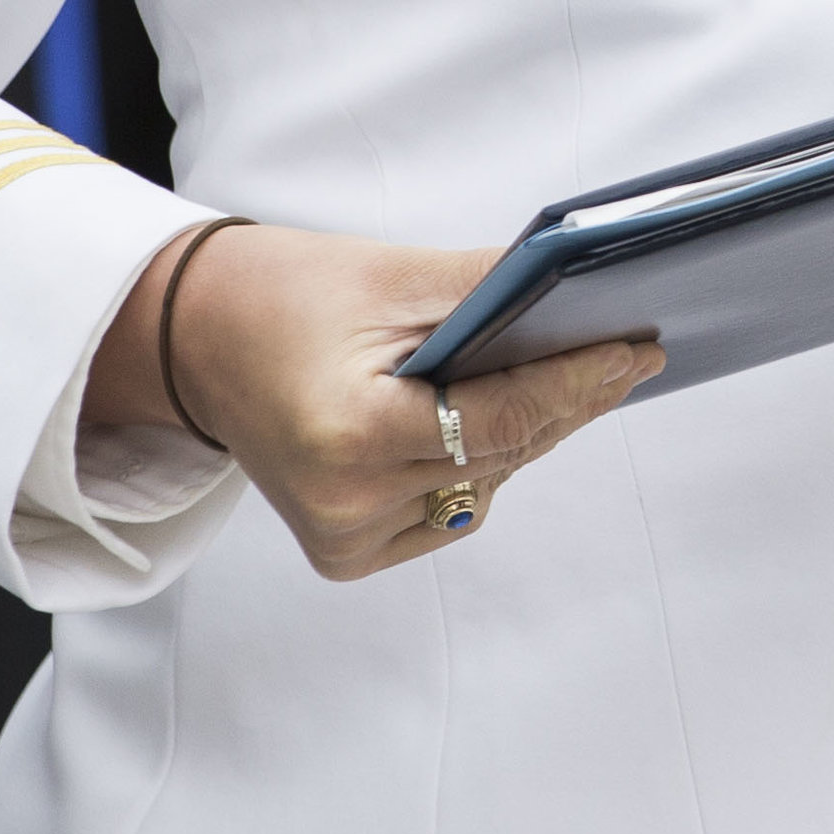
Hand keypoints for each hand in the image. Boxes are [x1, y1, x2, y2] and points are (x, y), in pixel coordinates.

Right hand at [83, 220, 662, 580]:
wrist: (196, 340)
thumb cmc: (288, 294)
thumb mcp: (391, 279)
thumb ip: (490, 292)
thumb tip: (587, 290)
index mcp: (347, 434)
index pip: (497, 420)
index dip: (575, 383)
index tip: (637, 349)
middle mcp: (343, 504)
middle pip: (500, 456)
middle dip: (568, 403)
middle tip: (631, 356)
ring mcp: (344, 539)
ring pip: (483, 487)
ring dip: (527, 434)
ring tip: (574, 377)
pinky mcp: (346, 555)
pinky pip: (449, 508)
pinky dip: (479, 465)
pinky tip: (495, 418)